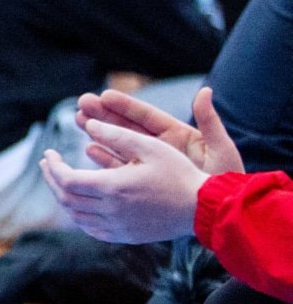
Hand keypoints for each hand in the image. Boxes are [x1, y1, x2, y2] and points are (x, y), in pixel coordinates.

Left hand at [39, 119, 212, 242]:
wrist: (203, 208)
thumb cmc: (179, 173)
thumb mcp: (150, 147)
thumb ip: (117, 135)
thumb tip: (89, 124)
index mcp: (113, 187)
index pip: (67, 180)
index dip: (53, 167)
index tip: (49, 153)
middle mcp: (111, 211)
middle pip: (66, 198)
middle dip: (52, 180)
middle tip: (48, 164)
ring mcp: (117, 227)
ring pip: (76, 216)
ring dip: (63, 197)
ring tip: (60, 180)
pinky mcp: (125, 236)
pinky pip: (91, 229)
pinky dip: (79, 215)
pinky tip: (79, 203)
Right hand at [75, 87, 242, 173]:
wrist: (220, 212)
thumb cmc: (224, 180)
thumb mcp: (220, 149)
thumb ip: (210, 120)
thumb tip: (206, 91)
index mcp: (178, 135)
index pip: (146, 116)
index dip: (125, 105)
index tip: (104, 95)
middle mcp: (161, 148)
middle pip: (128, 127)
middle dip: (104, 114)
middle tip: (83, 103)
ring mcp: (150, 166)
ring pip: (120, 145)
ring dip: (100, 133)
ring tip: (80, 120)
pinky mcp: (142, 183)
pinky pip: (119, 168)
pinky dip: (104, 158)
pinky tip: (90, 148)